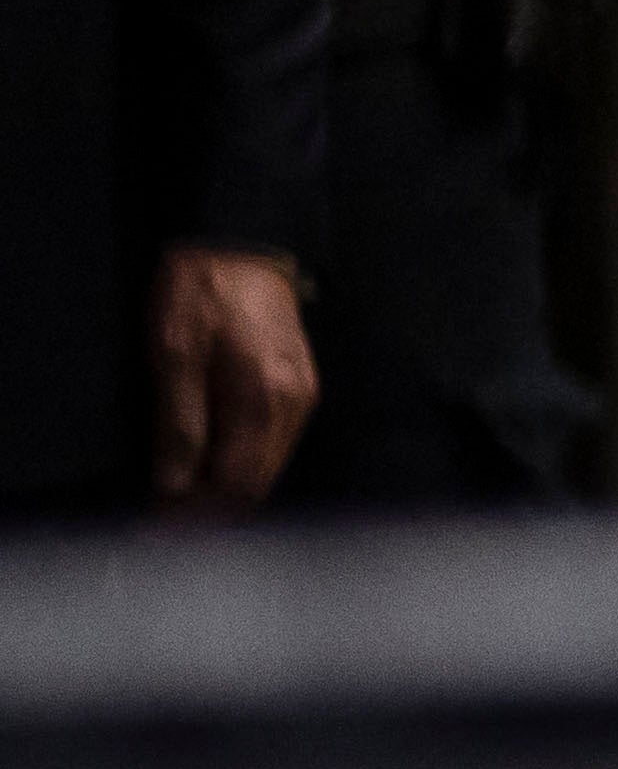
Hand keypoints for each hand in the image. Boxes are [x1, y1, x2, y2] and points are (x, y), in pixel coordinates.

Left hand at [149, 247, 312, 504]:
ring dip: (227, 487)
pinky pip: (273, 442)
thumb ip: (179, 423)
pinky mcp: (300, 384)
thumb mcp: (174, 354)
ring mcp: (303, 394)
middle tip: (166, 517)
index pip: (239, 482)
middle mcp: (295, 404)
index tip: (162, 525)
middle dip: (214, 508)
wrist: (243, 244)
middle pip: (260, 482)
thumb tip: (175, 483)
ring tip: (181, 494)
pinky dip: (242, 461)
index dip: (201, 513)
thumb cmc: (203, 294)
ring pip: (268, 465)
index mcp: (265, 400)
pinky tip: (211, 459)